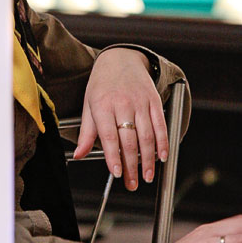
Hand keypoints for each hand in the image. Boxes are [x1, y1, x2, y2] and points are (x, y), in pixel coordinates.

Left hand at [73, 48, 167, 190]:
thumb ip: (86, 133)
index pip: (108, 136)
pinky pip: (160, 125)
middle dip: (131, 165)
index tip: (116, 173)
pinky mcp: (154, 100)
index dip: (113, 156)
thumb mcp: (88, 105)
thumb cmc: (101, 85)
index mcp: (102, 105)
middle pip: (129, 140)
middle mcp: (122, 103)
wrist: (120, 59)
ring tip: (147, 176)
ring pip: (147, 135)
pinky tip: (162, 157)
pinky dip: (163, 143)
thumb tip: (78, 155)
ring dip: (149, 159)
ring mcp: (140, 101)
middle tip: (132, 184)